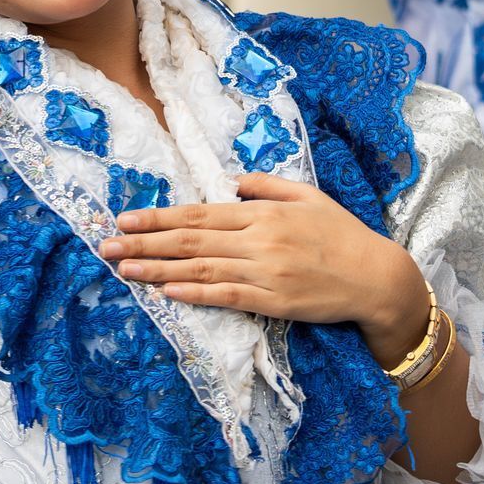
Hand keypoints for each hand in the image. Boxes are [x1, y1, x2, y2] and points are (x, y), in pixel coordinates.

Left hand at [101, 173, 430, 367]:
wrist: (376, 277)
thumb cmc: (343, 234)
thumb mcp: (308, 195)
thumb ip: (267, 185)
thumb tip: (231, 181)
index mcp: (263, 212)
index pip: (200, 214)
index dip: (160, 217)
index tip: (126, 219)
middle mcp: (259, 239)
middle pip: (191, 240)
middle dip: (145, 241)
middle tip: (107, 243)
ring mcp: (264, 272)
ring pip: (200, 268)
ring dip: (157, 268)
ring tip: (124, 268)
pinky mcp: (273, 301)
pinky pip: (225, 296)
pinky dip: (193, 293)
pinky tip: (166, 290)